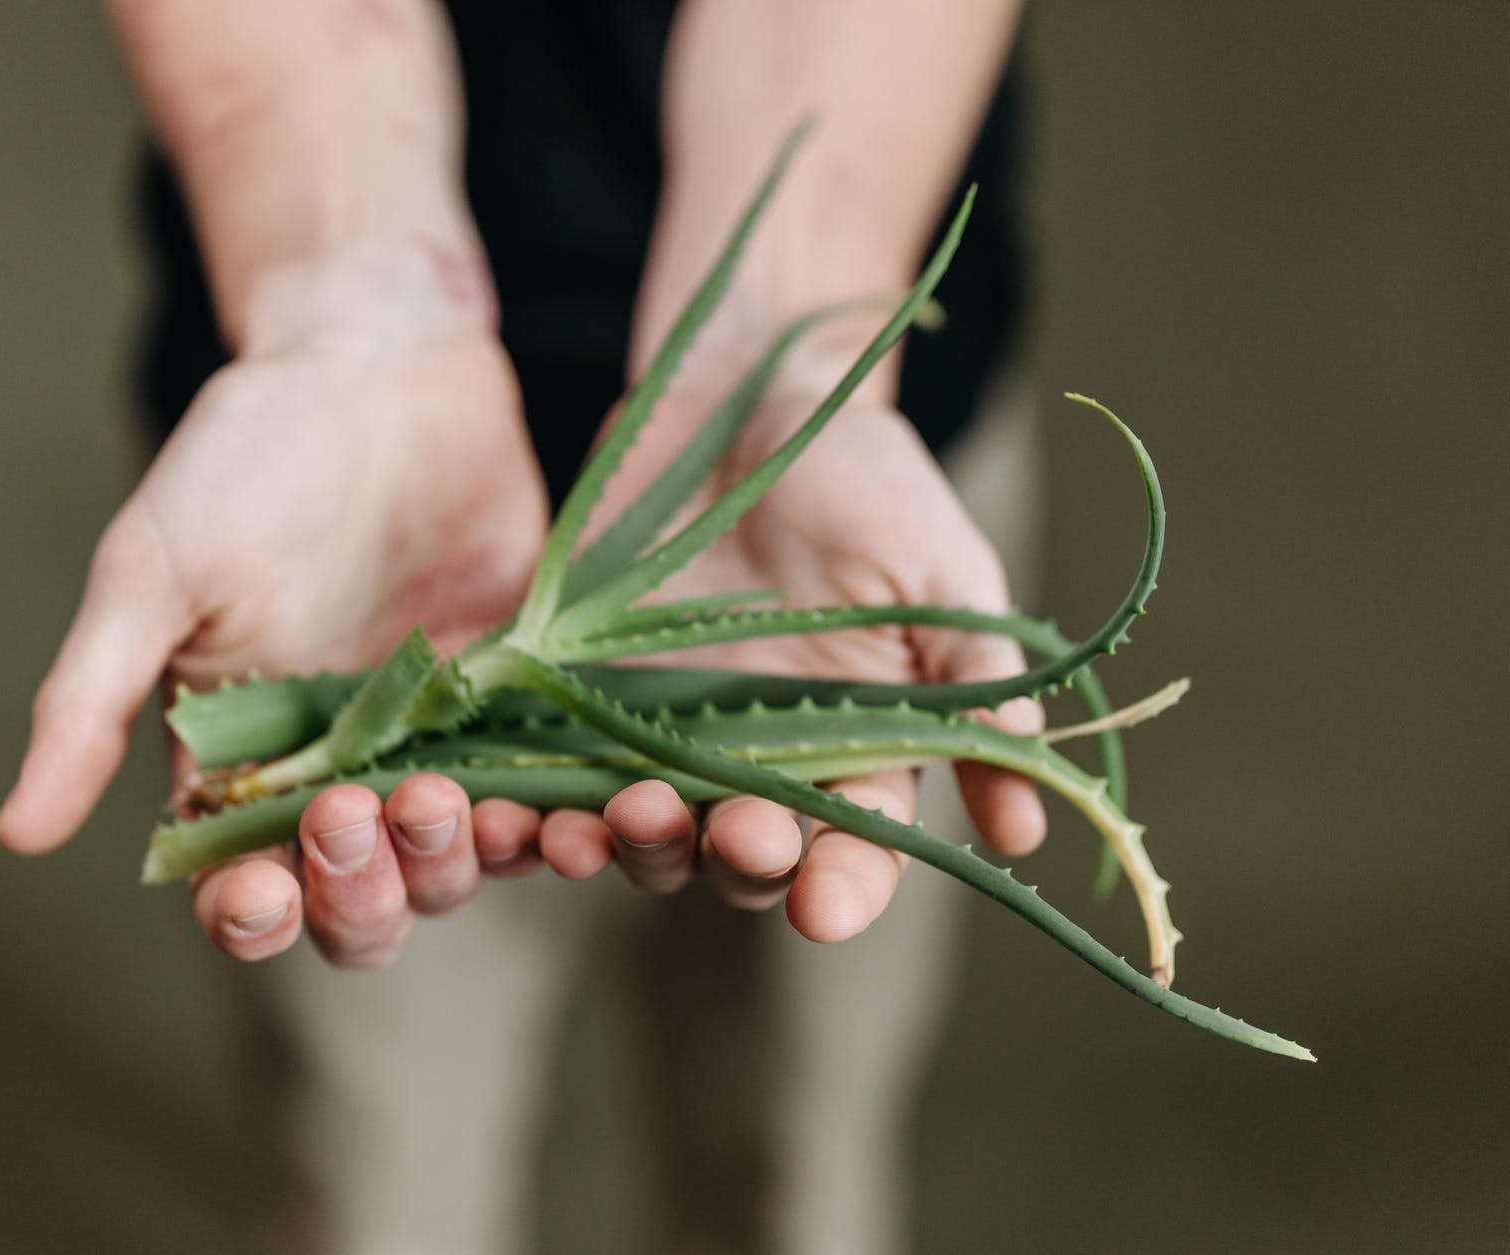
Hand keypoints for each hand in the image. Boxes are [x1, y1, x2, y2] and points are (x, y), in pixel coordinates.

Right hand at [0, 243, 549, 966]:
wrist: (380, 359)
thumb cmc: (245, 457)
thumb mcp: (151, 573)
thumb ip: (90, 704)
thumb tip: (13, 832)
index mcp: (240, 763)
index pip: (244, 889)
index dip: (254, 914)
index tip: (263, 889)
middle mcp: (343, 772)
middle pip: (362, 903)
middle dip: (364, 891)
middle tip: (362, 813)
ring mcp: (442, 742)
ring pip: (459, 864)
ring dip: (460, 862)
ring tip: (462, 804)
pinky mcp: (528, 700)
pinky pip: (552, 790)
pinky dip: (566, 820)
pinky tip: (583, 810)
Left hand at [527, 372, 1046, 941]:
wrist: (740, 396)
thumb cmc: (860, 476)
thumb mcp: (938, 568)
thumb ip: (973, 683)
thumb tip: (1028, 826)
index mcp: (854, 748)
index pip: (855, 850)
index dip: (844, 889)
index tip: (826, 908)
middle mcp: (756, 762)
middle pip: (743, 860)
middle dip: (737, 862)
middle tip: (733, 832)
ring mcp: (659, 735)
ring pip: (643, 835)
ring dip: (629, 847)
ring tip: (611, 824)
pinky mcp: (577, 699)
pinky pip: (549, 776)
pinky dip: (530, 809)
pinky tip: (511, 812)